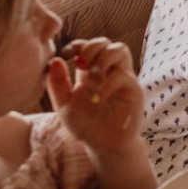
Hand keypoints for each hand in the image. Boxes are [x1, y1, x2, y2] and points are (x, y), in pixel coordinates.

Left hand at [47, 38, 143, 155]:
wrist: (104, 146)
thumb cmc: (86, 125)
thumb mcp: (64, 105)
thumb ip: (57, 84)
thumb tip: (55, 60)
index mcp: (90, 73)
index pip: (88, 46)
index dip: (79, 44)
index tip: (67, 53)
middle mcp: (108, 72)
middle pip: (106, 42)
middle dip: (92, 47)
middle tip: (80, 63)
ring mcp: (122, 79)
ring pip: (121, 50)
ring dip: (104, 57)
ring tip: (94, 74)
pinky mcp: (133, 90)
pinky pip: (123, 76)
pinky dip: (108, 83)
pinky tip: (99, 98)